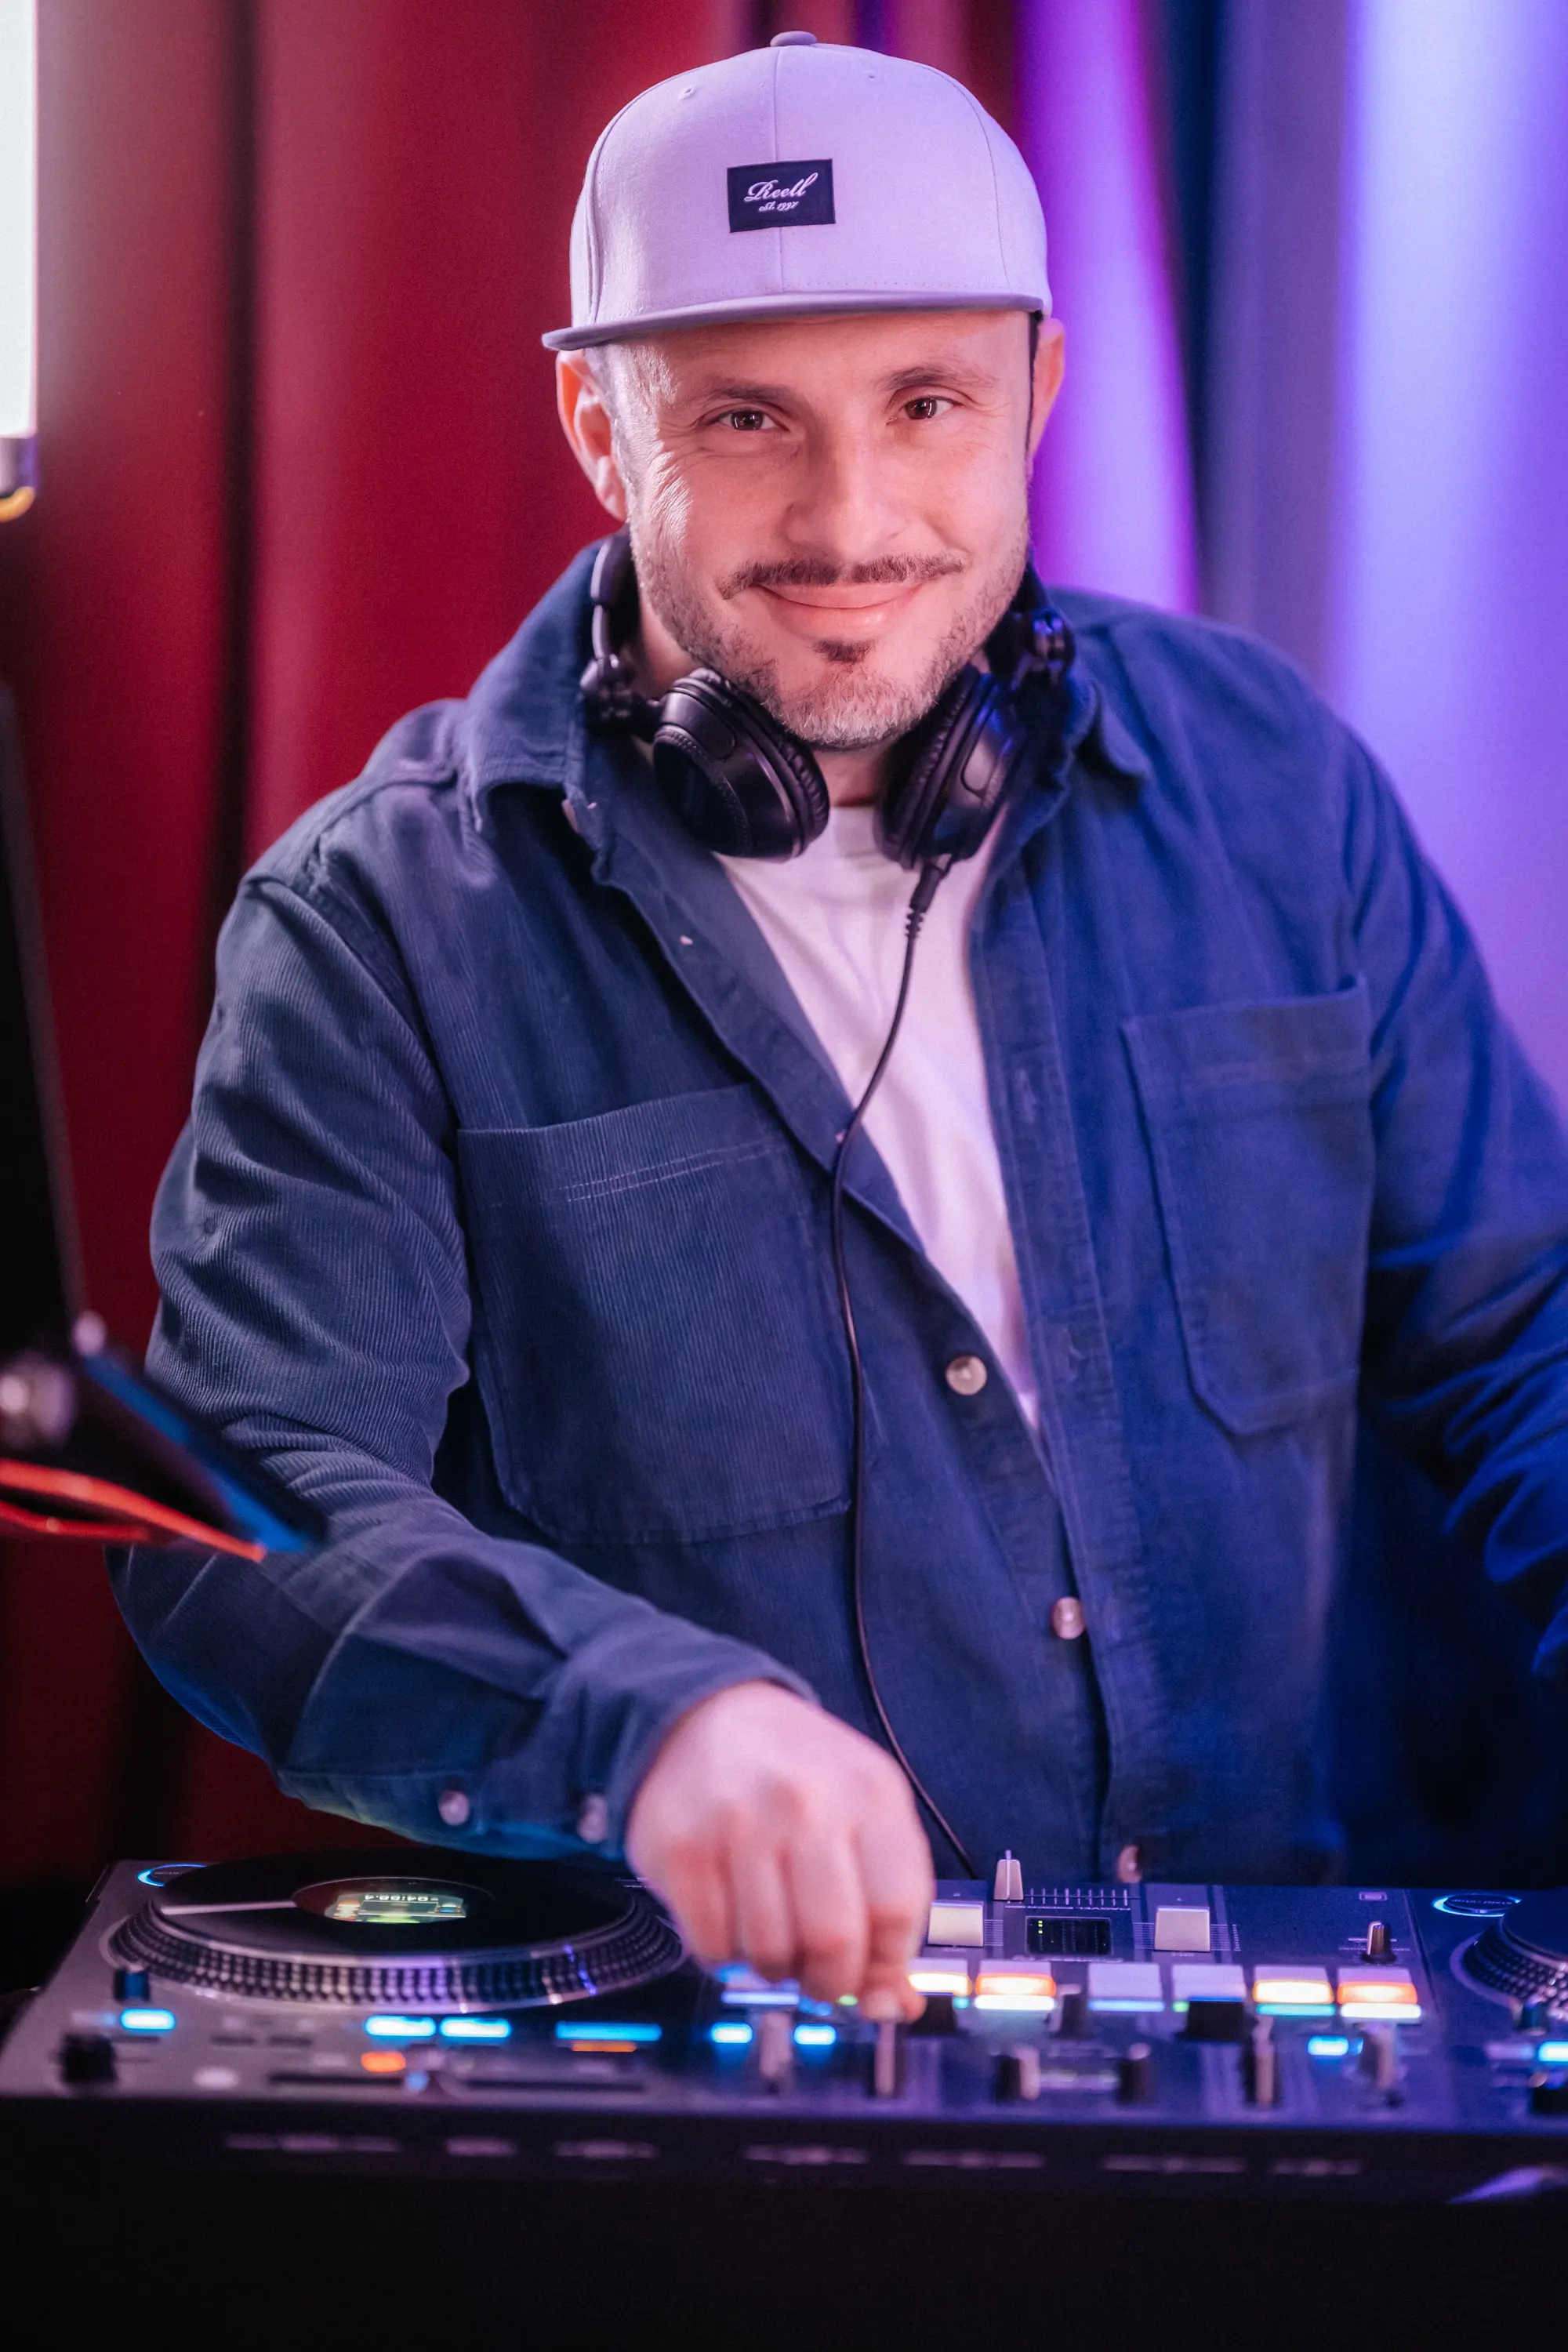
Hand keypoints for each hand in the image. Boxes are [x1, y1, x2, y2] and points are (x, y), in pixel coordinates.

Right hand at [626, 1681, 932, 2018]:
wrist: (702, 1715)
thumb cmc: (799, 1776)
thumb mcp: (864, 1816)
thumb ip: (890, 1907)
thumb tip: (897, 2009)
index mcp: (871, 1792)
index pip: (899, 1913)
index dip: (887, 1963)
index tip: (872, 1969)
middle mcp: (806, 1803)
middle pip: (835, 1943)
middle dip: (831, 1983)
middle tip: (819, 1974)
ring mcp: (738, 1824)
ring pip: (771, 1955)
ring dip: (775, 1967)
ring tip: (773, 1931)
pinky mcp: (679, 1850)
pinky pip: (713, 1949)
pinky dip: (726, 1955)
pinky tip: (731, 1915)